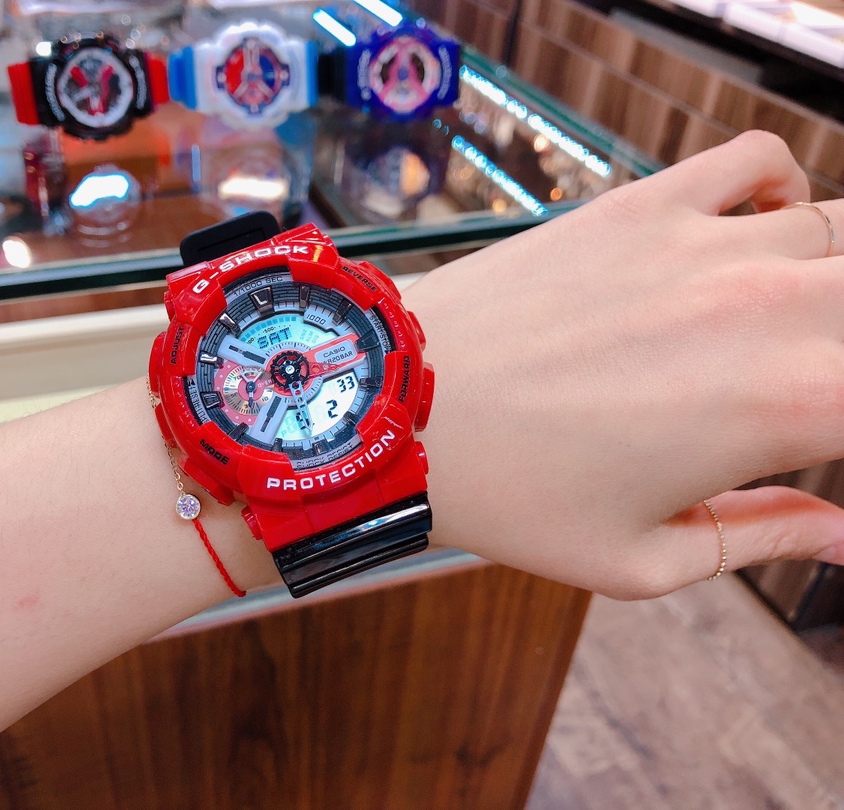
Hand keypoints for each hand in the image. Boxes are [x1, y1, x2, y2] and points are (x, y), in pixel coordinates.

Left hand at [407, 131, 843, 598]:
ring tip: (766, 326)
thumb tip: (837, 538)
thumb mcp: (641, 557)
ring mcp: (704, 242)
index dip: (840, 421)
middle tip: (784, 385)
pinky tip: (748, 234)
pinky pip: (756, 159)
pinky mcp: (644, 203)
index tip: (804, 436)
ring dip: (819, 281)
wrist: (401, 410)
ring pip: (832, 232)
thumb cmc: (510, 495)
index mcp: (785, 406)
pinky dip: (778, 187)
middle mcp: (765, 307)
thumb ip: (762, 539)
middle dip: (833, 353)